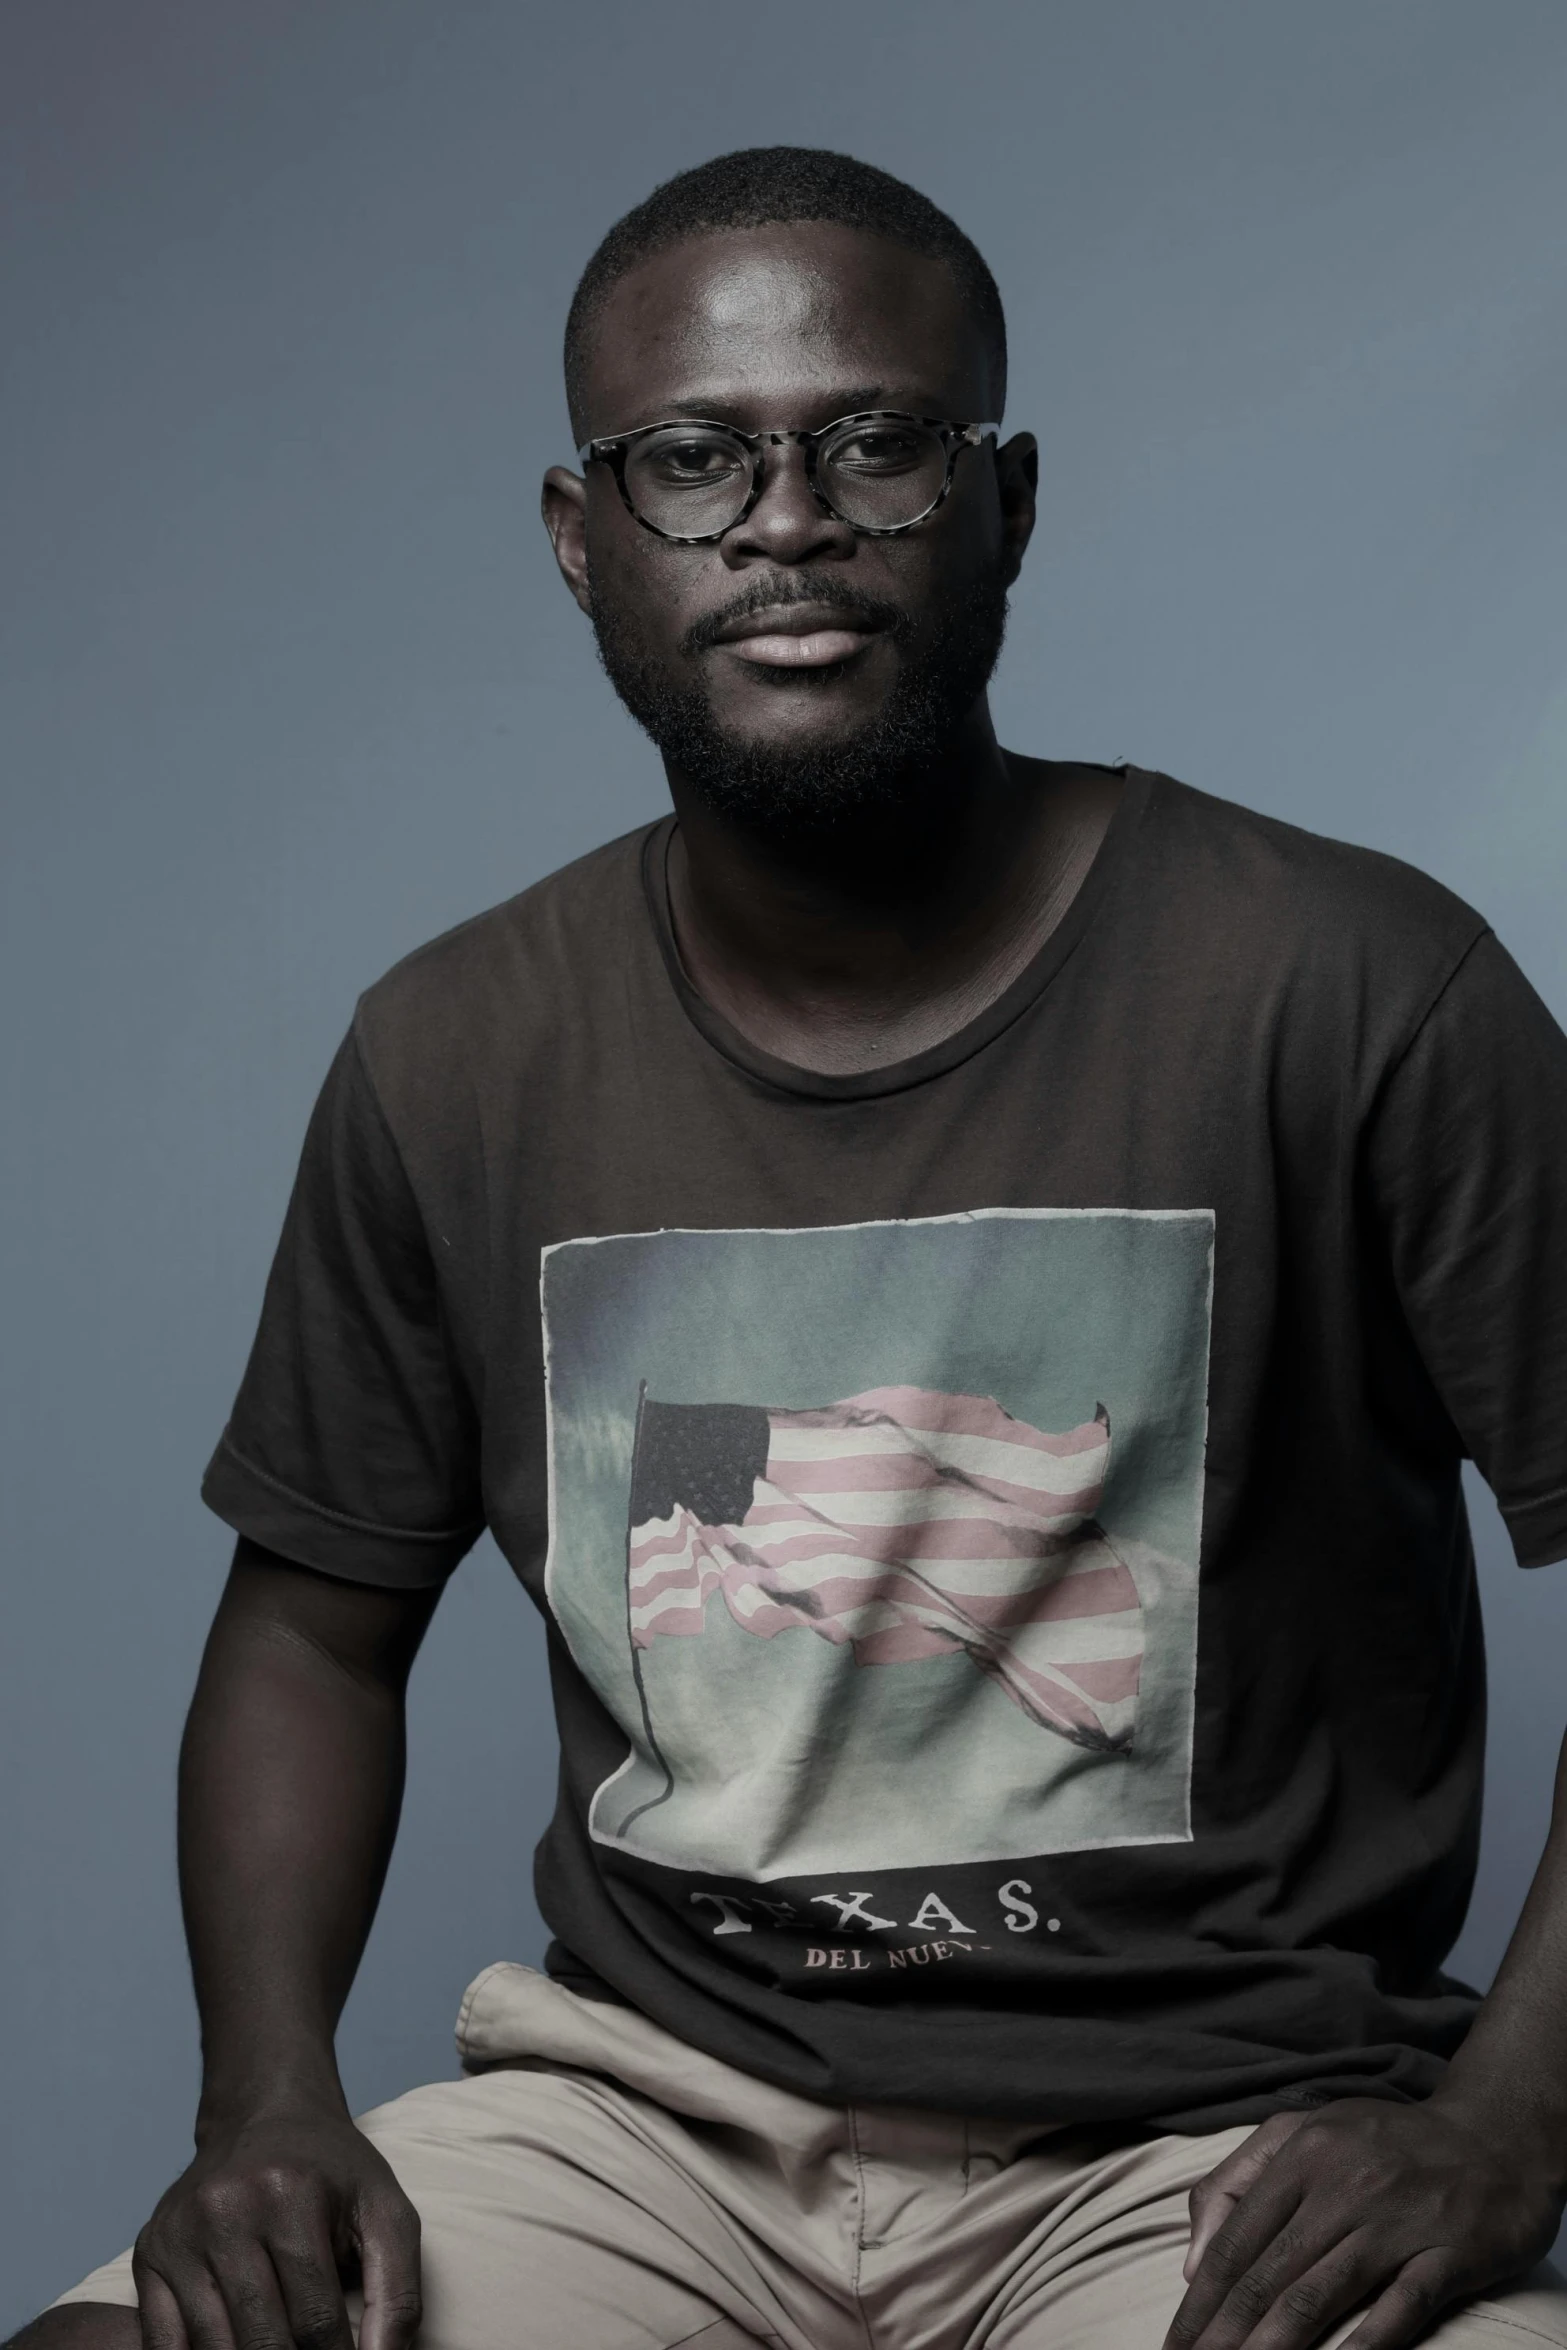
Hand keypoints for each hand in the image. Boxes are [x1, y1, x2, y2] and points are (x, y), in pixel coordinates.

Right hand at [131, 2106, 420, 2349]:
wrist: (264, 2117)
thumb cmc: (331, 2172)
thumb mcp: (385, 2211)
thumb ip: (398, 2291)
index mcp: (290, 2195)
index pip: (316, 2320)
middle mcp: (225, 2211)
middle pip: (262, 2340)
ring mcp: (179, 2233)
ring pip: (214, 2349)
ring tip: (281, 2349)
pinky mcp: (149, 2252)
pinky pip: (164, 2344)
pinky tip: (234, 2349)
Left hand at [1165, 2094, 1564, 2349]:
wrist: (1494, 2136)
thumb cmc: (1385, 2141)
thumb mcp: (1305, 2132)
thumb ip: (1239, 2181)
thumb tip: (1193, 2264)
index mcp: (1302, 2154)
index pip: (1237, 2240)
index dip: (1201, 2300)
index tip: (1177, 2343)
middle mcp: (1344, 2186)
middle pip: (1270, 2273)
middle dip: (1225, 2334)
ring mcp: (1397, 2221)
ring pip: (1322, 2293)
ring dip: (1274, 2344)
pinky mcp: (1449, 2253)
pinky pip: (1402, 2306)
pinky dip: (1366, 2342)